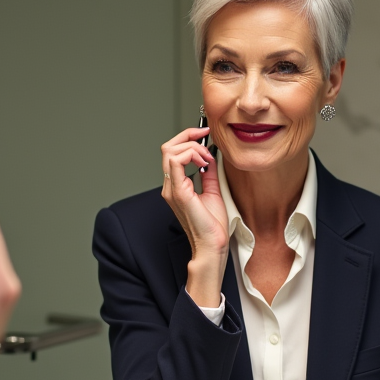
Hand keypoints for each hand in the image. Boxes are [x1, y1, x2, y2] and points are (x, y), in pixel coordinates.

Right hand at [161, 127, 228, 306]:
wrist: (213, 245)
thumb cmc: (212, 225)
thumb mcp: (212, 190)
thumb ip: (208, 172)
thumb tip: (210, 155)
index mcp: (176, 185)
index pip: (172, 151)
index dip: (187, 137)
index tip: (205, 134)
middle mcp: (170, 186)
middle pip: (167, 147)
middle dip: (187, 135)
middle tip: (205, 135)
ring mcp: (172, 189)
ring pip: (170, 151)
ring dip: (192, 147)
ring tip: (207, 157)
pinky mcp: (179, 193)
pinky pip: (176, 162)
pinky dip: (191, 155)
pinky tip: (204, 163)